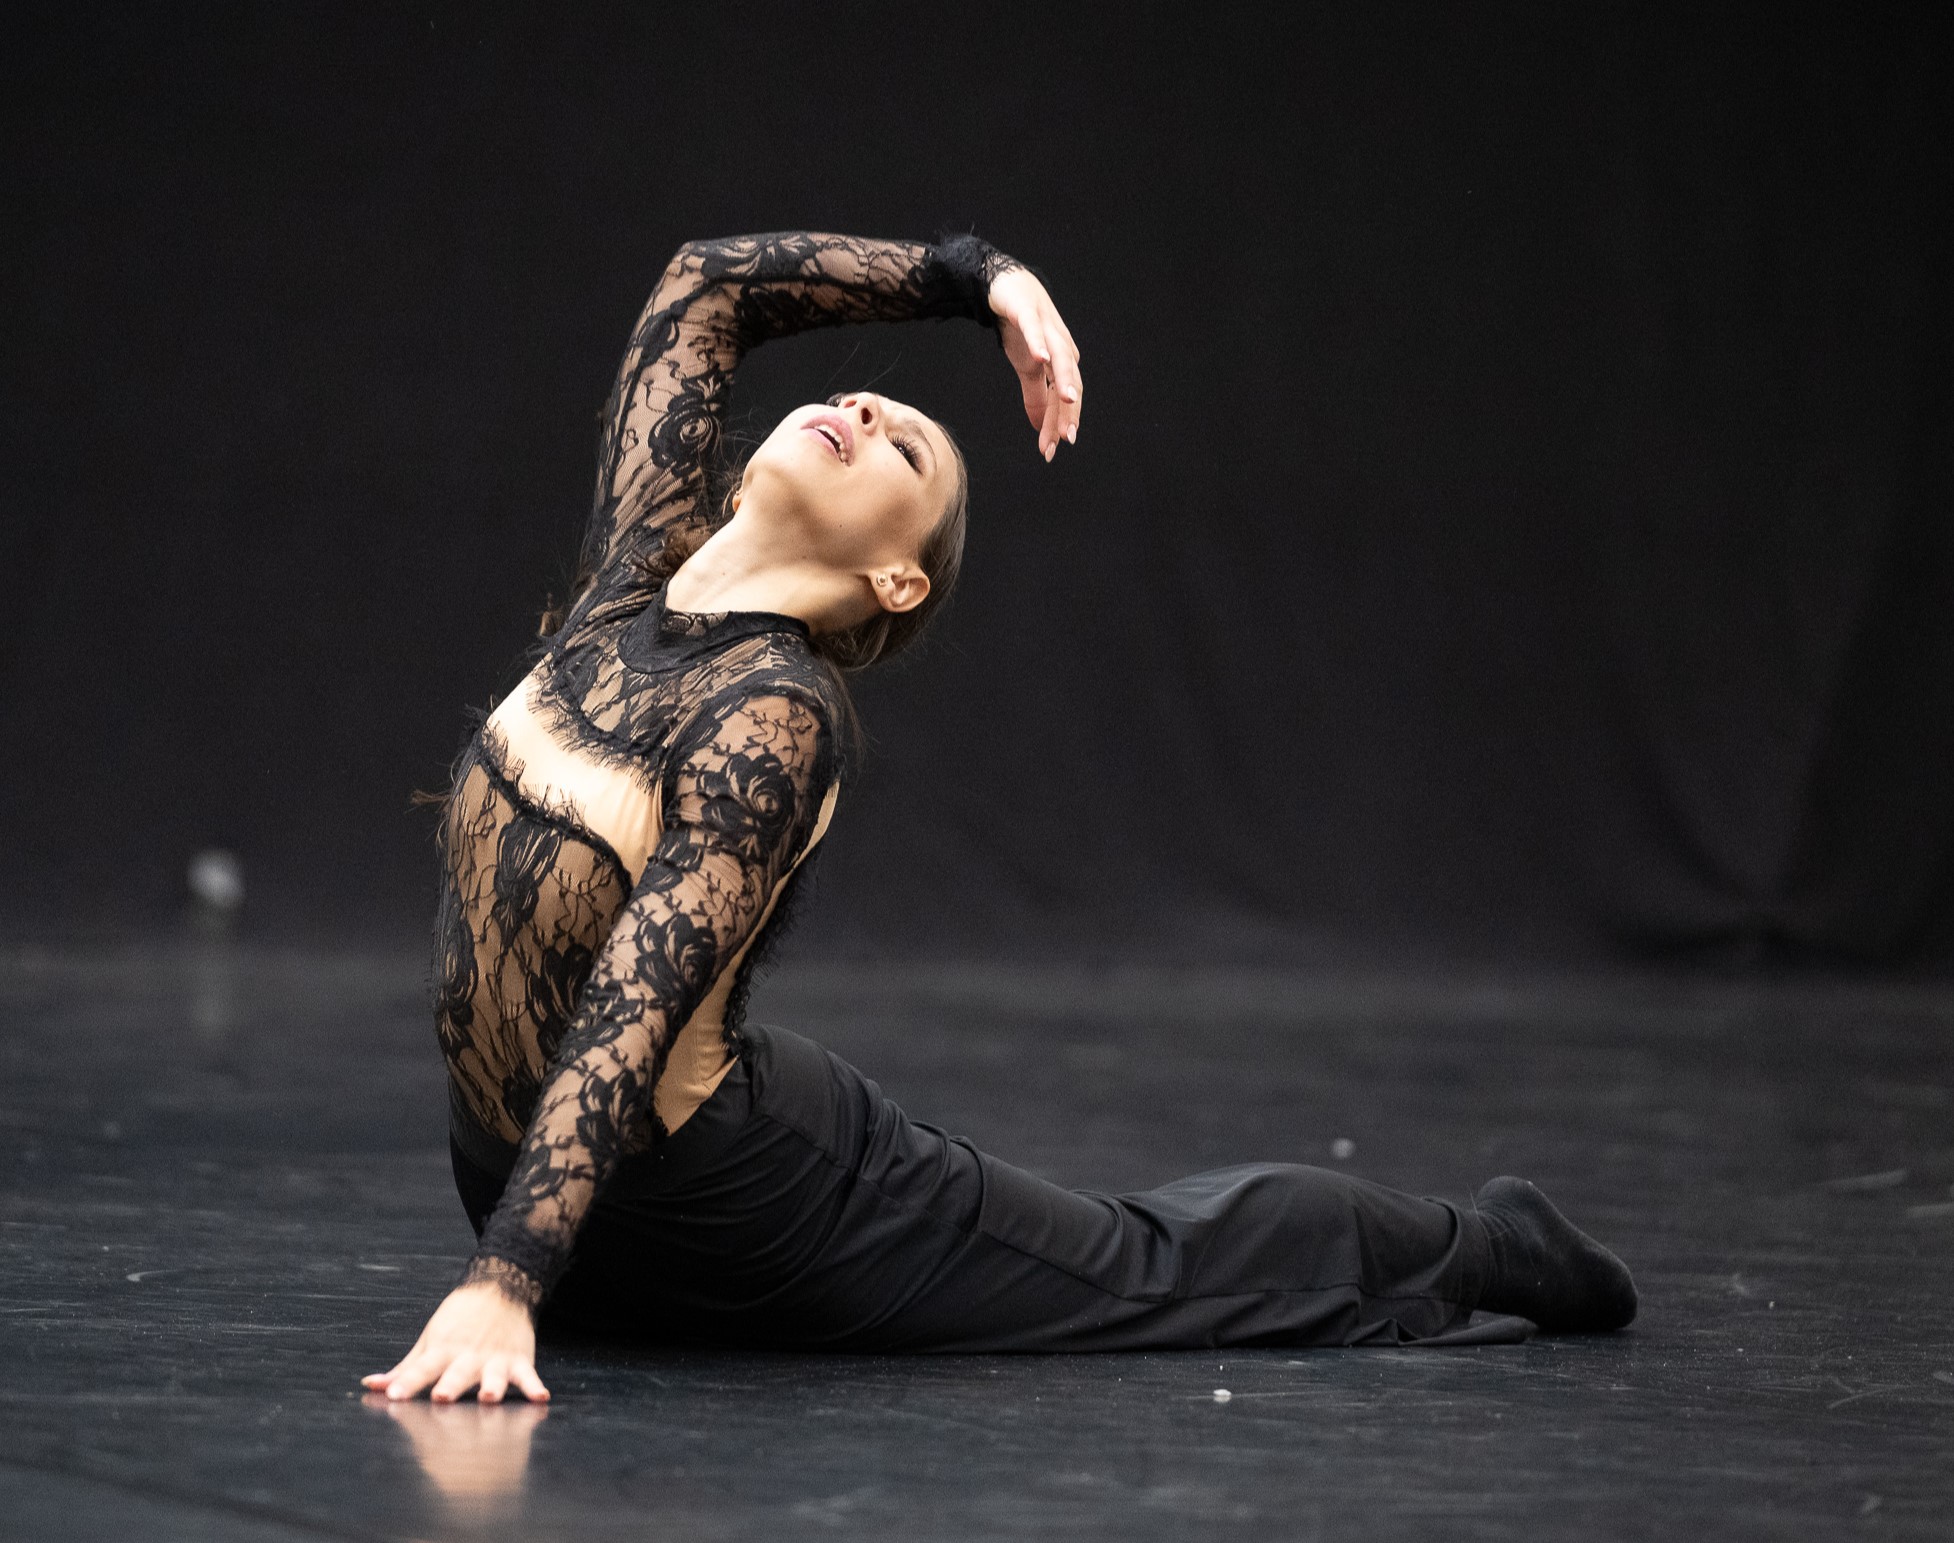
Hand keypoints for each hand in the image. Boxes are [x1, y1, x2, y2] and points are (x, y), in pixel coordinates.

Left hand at [362, 1283, 549, 1403]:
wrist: (502, 1286)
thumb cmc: (460, 1319)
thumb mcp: (430, 1339)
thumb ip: (405, 1368)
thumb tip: (371, 1386)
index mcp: (443, 1349)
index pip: (421, 1367)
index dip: (407, 1381)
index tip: (392, 1395)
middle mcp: (468, 1354)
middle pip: (457, 1371)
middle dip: (450, 1385)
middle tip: (441, 1398)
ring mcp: (495, 1357)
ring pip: (492, 1374)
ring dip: (491, 1386)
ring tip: (489, 1397)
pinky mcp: (518, 1359)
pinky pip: (528, 1375)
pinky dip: (535, 1386)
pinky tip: (541, 1398)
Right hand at [989, 266, 1081, 461]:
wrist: (1006, 285)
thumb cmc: (1021, 327)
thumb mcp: (1026, 367)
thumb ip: (1035, 396)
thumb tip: (1040, 427)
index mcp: (1062, 363)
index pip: (1064, 399)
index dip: (1059, 424)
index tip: (1050, 450)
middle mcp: (1061, 346)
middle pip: (1068, 383)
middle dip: (1067, 412)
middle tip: (1064, 438)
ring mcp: (1047, 328)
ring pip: (1060, 357)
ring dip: (1064, 379)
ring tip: (1066, 401)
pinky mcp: (1028, 312)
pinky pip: (1035, 330)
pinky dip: (1039, 343)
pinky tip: (1041, 357)